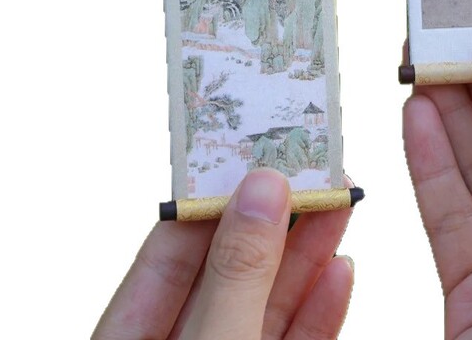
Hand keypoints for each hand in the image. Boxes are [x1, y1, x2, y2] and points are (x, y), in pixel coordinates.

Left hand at [93, 169, 352, 339]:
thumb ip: (236, 275)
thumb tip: (263, 187)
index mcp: (130, 335)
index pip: (170, 250)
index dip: (214, 196)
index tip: (256, 150)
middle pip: (228, 268)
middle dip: (275, 217)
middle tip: (315, 167)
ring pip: (267, 302)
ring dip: (308, 255)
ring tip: (340, 203)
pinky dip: (319, 310)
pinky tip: (340, 271)